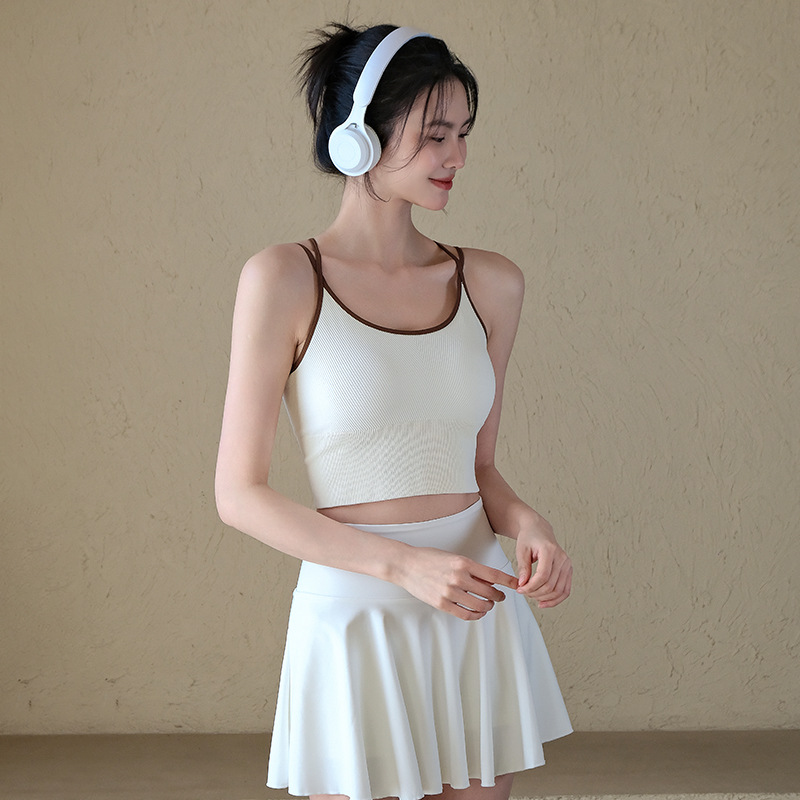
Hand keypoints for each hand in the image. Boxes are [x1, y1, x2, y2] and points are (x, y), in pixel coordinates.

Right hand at [396, 546, 518, 620]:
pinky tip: (478, 612)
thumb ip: (471, 569)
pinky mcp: (442, 603)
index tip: (516, 584)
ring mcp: (450, 591)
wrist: (406, 565)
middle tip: (501, 596)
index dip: (508, 581)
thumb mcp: (453, 557)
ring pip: (480, 605)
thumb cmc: (429, 558)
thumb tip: (489, 582)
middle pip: (489, 592)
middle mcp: (458, 577)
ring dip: (488, 606)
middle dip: (499, 596)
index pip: (493, 574)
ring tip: (489, 604)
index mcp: (463, 562)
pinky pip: (466, 614)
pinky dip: (476, 615)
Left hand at [515, 514, 571, 607]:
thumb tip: (522, 584)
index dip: (531, 587)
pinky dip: (556, 599)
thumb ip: (523, 568)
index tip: (520, 589)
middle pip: (551, 585)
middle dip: (535, 593)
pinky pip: (565, 590)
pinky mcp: (569, 570)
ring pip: (559, 590)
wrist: (539, 530)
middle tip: (524, 592)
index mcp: (550, 550)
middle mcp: (562, 558)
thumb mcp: (521, 550)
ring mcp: (567, 564)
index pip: (543, 576)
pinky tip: (545, 602)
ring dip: (545, 598)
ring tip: (532, 596)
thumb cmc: (530, 537)